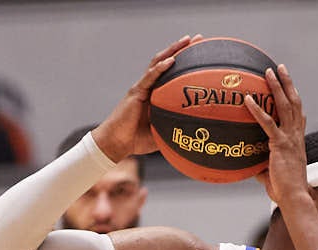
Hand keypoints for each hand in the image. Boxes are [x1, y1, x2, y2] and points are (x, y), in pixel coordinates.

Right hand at [92, 35, 199, 161]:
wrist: (117, 143)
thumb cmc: (137, 140)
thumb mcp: (164, 133)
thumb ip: (177, 127)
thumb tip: (198, 132)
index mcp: (156, 94)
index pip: (171, 72)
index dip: (184, 61)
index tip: (200, 52)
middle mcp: (149, 87)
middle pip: (166, 61)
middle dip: (181, 48)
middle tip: (199, 39)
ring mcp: (141, 88)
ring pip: (158, 63)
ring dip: (173, 51)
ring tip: (188, 40)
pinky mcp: (136, 92)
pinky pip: (150, 77)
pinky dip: (160, 68)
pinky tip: (171, 60)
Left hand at [243, 64, 308, 208]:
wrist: (294, 196)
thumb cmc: (284, 190)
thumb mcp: (271, 173)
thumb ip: (260, 165)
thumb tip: (246, 166)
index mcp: (297, 140)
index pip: (298, 115)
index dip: (294, 99)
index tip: (289, 86)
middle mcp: (296, 135)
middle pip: (294, 102)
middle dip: (287, 83)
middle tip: (279, 67)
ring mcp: (290, 138)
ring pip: (286, 106)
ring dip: (277, 87)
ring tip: (268, 72)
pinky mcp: (280, 144)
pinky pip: (268, 123)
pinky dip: (257, 110)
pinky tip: (247, 99)